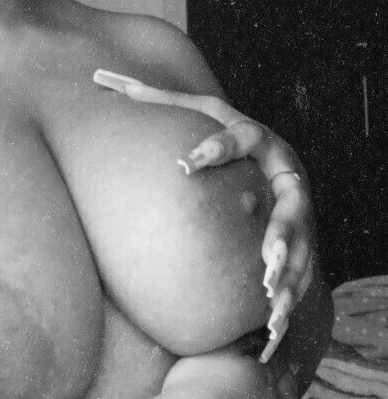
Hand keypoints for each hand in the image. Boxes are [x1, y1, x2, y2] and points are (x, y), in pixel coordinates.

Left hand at [93, 71, 314, 361]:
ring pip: (302, 244)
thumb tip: (97, 76)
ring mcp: (298, 208)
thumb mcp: (194, 111)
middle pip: (291, 203)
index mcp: (257, 139)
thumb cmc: (221, 135)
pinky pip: (302, 270)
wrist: (270, 159)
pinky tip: (275, 323)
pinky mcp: (302, 236)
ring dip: (290, 273)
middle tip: (266, 255)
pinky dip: (290, 295)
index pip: (241, 137)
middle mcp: (284, 173)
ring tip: (272, 299)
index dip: (217, 148)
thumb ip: (152, 98)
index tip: (186, 163)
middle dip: (282, 230)